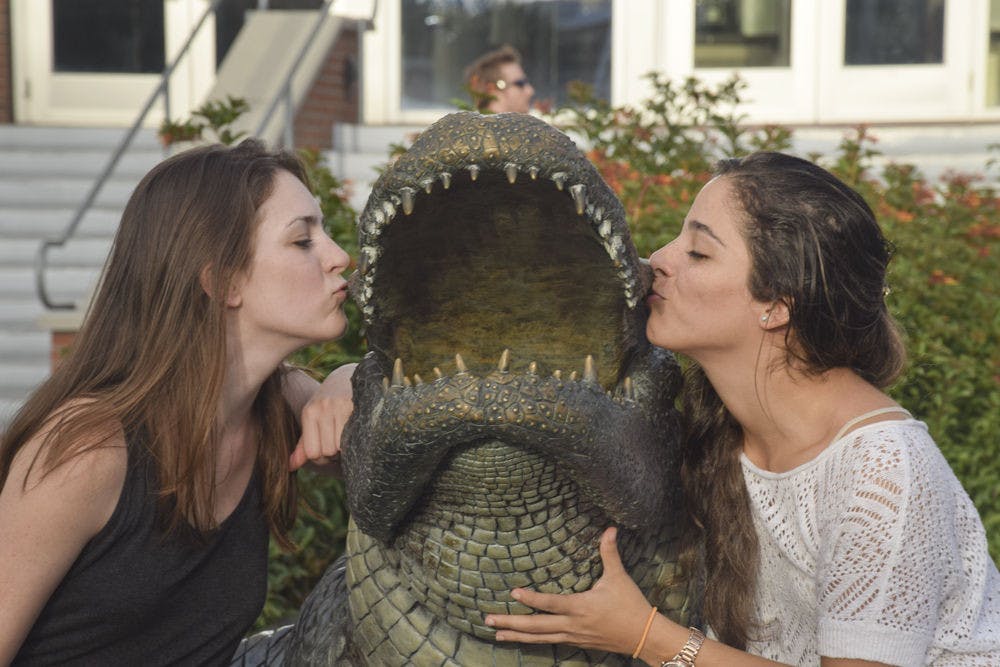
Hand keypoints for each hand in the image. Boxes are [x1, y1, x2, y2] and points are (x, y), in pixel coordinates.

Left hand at [289, 363, 355, 471]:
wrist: (350, 378)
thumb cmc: (329, 403)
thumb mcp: (314, 420)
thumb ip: (304, 444)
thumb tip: (290, 467)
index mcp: (309, 413)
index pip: (312, 453)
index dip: (322, 457)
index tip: (329, 449)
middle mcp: (322, 408)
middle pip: (328, 451)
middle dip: (336, 454)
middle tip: (341, 443)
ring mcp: (339, 406)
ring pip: (341, 447)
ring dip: (347, 448)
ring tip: (349, 436)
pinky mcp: (355, 406)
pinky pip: (354, 436)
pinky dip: (356, 440)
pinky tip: (357, 431)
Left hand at [484, 526, 653, 655]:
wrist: (644, 636)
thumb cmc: (631, 605)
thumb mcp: (619, 577)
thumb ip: (610, 552)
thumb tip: (610, 528)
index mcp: (581, 607)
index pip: (550, 604)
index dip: (531, 599)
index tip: (513, 593)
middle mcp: (573, 625)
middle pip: (536, 626)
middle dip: (511, 623)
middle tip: (488, 619)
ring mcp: (573, 636)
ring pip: (539, 638)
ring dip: (516, 636)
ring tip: (496, 634)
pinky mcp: (576, 643)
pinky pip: (548, 642)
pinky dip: (532, 641)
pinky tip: (519, 640)